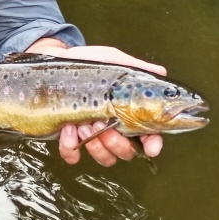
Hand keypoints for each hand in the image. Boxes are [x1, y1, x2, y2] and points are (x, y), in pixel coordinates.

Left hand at [32, 43, 165, 165]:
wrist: (58, 61)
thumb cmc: (89, 63)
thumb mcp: (114, 61)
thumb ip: (137, 69)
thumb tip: (161, 73)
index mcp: (128, 113)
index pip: (149, 135)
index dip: (153, 144)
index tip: (151, 147)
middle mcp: (113, 128)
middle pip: (126, 152)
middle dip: (118, 144)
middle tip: (105, 126)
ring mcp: (91, 135)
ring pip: (104, 158)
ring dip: (96, 146)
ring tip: (85, 124)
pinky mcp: (68, 138)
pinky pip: (72, 155)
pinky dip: (70, 147)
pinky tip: (68, 128)